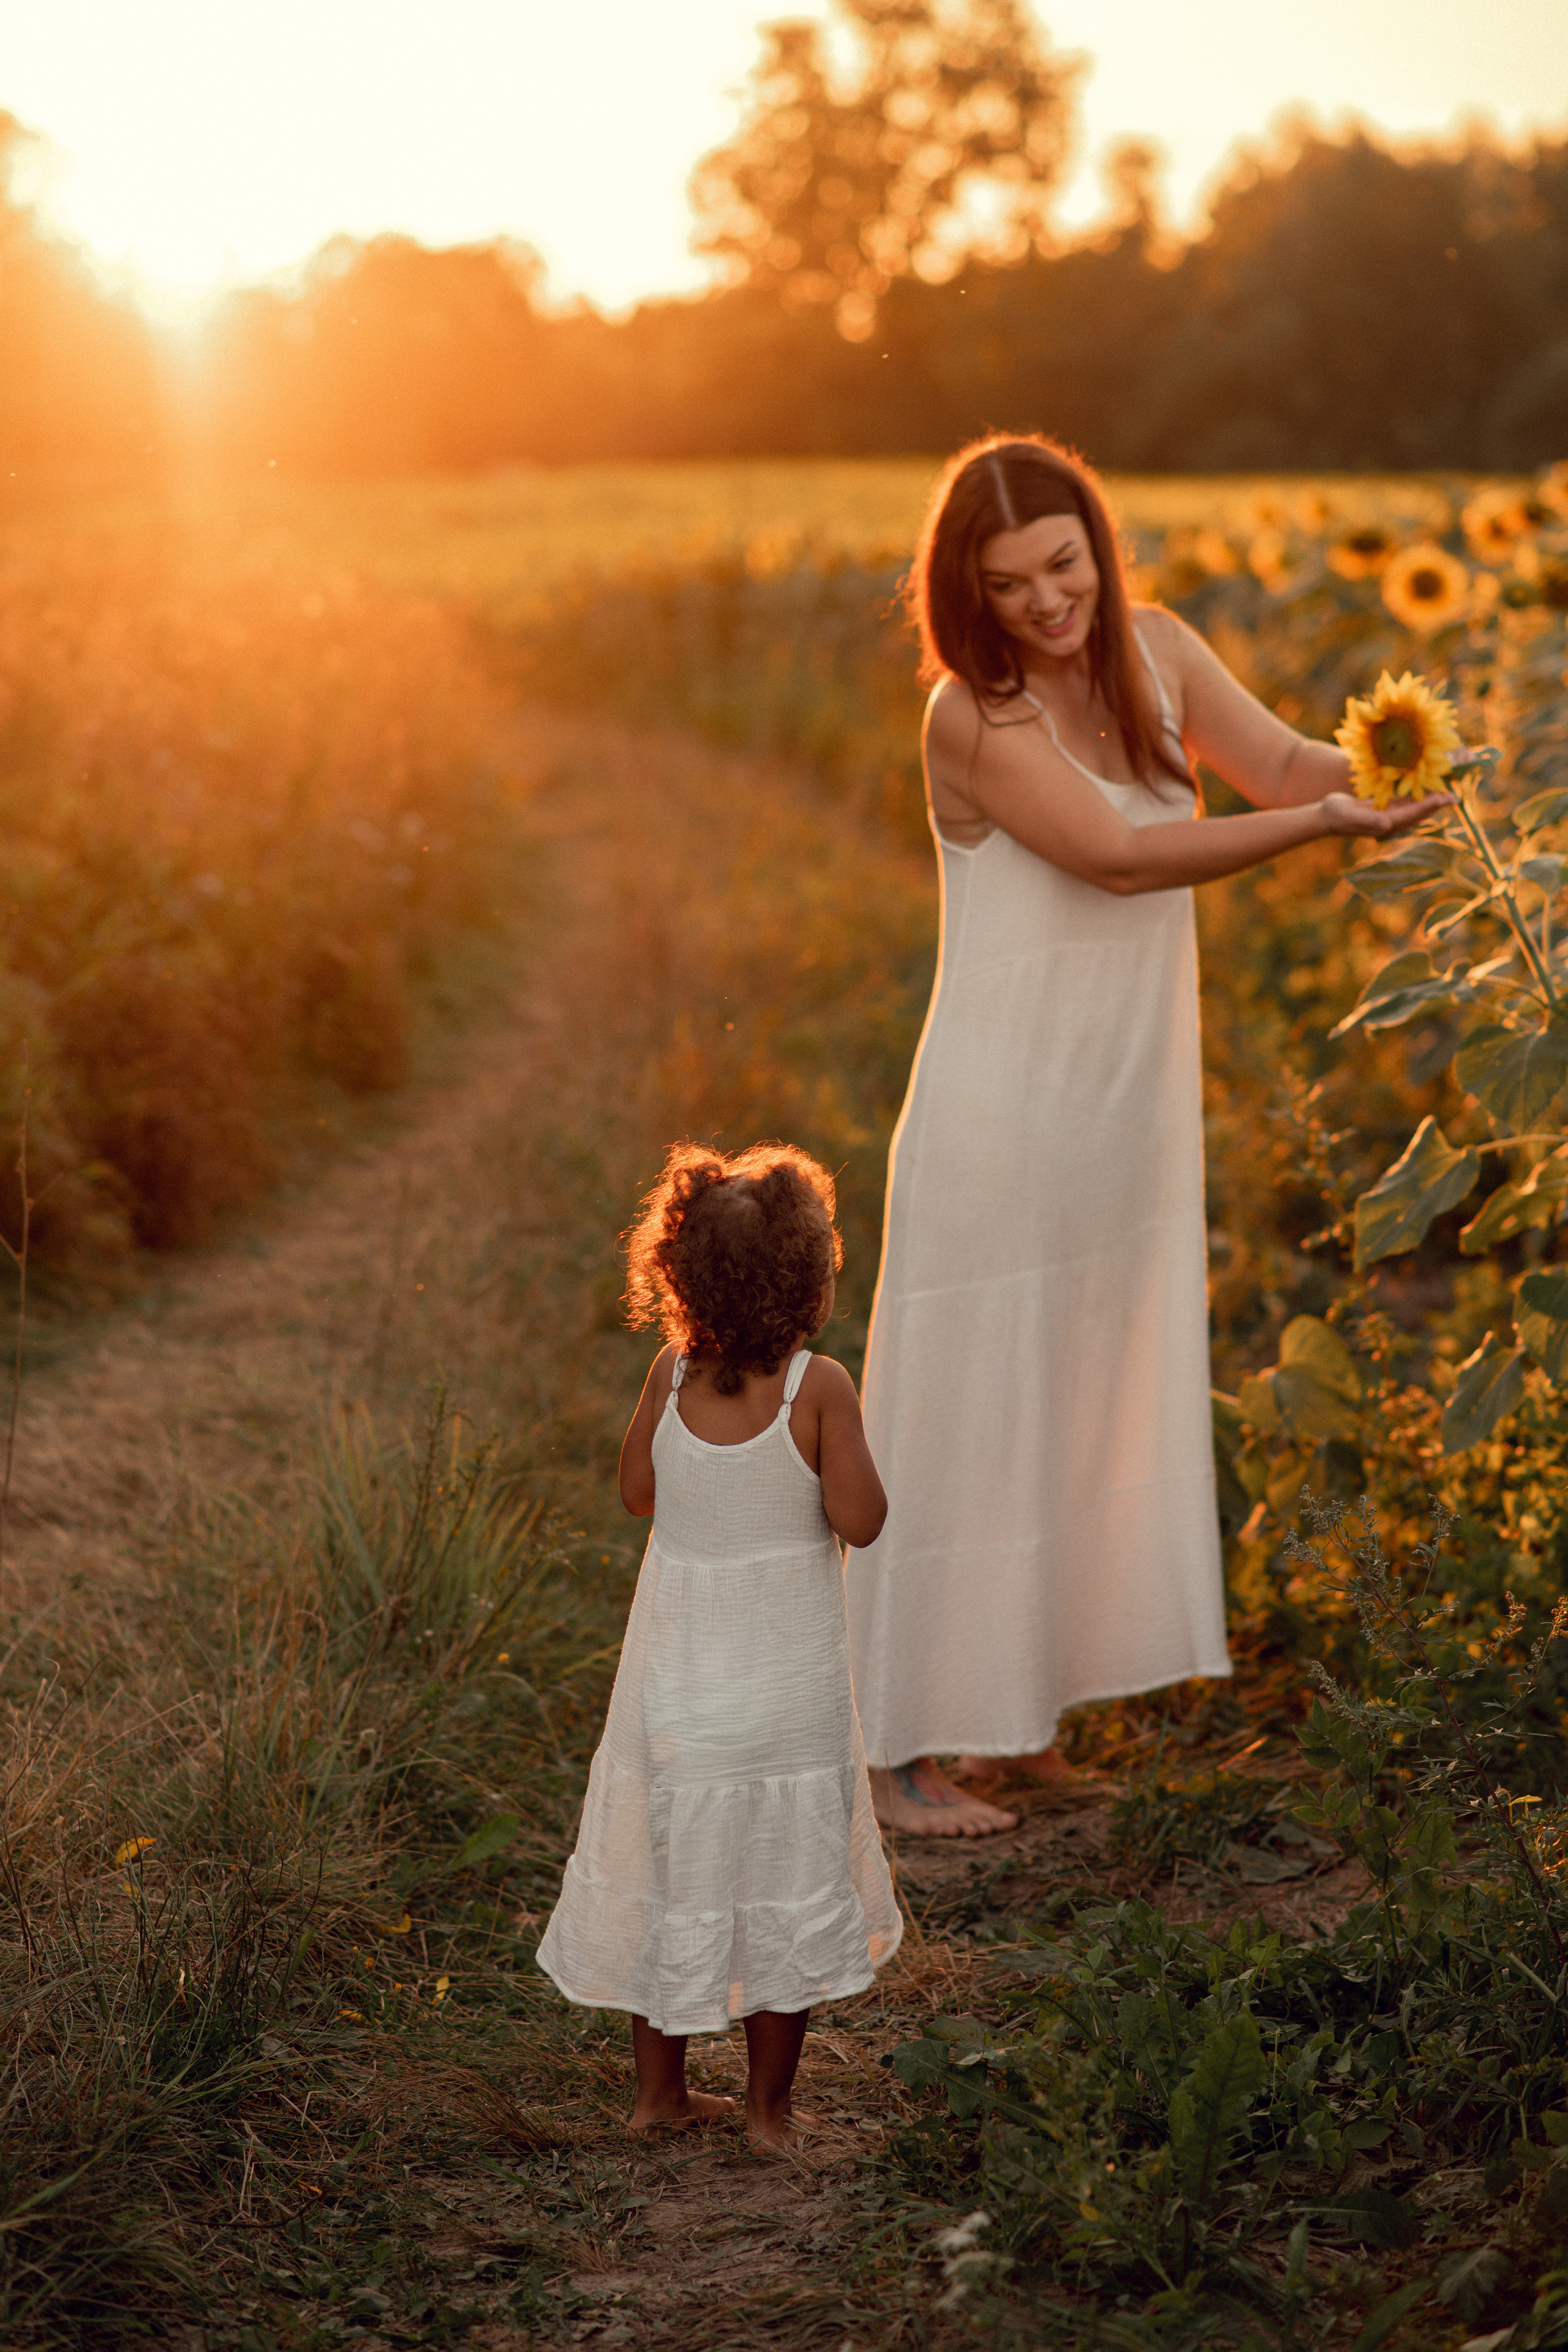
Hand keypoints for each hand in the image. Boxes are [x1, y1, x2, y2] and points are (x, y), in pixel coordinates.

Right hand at [1319, 790, 1452, 838]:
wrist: (1325, 818)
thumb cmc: (1335, 815)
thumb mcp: (1350, 815)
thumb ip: (1368, 820)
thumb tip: (1387, 824)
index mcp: (1386, 824)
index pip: (1414, 814)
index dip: (1432, 805)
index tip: (1447, 798)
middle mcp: (1392, 821)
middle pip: (1420, 812)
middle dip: (1438, 804)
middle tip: (1457, 795)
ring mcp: (1389, 815)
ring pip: (1416, 808)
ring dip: (1432, 800)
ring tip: (1448, 791)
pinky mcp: (1385, 809)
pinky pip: (1407, 803)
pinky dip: (1419, 796)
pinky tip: (1429, 788)